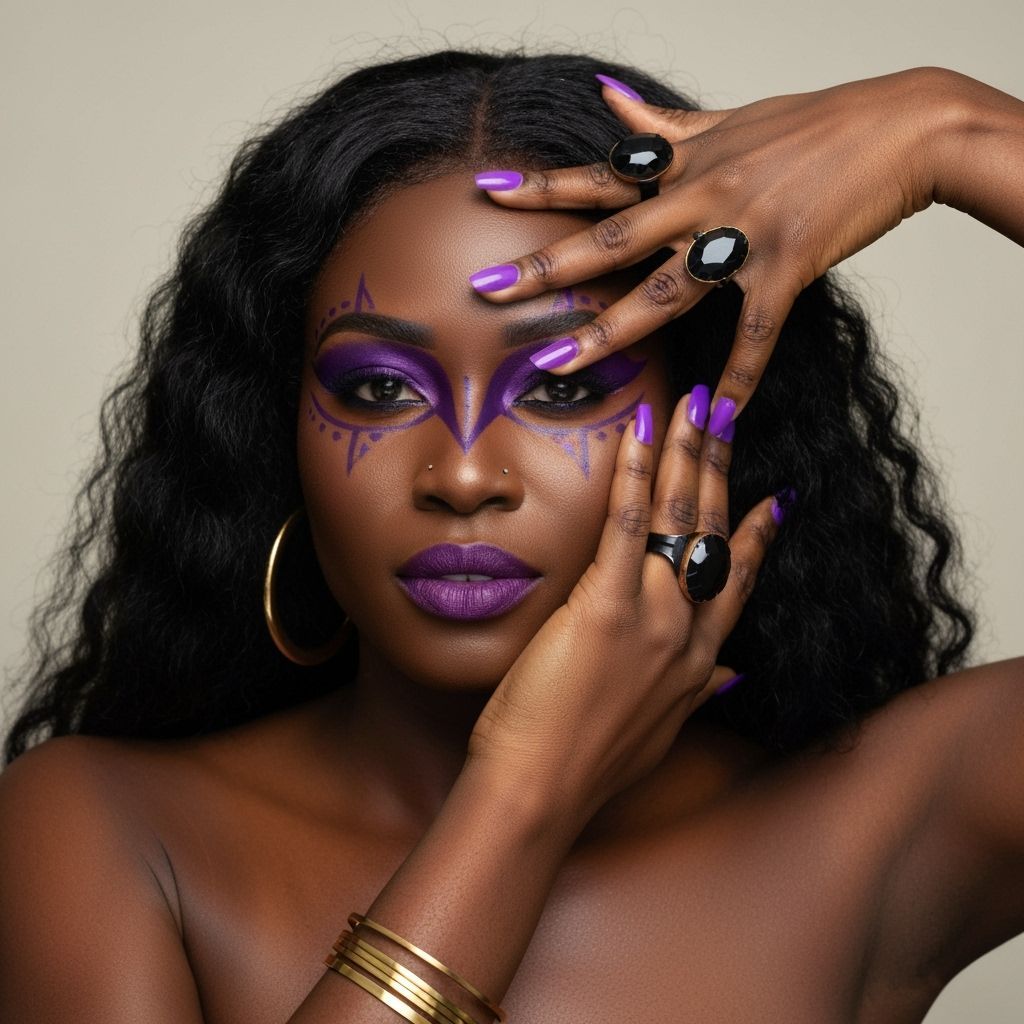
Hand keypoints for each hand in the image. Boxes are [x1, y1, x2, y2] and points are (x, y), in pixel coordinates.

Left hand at [466, 391, 784, 828]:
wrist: (542, 793)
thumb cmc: (587, 764)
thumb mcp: (660, 732)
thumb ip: (696, 695)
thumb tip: (727, 677)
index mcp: (700, 662)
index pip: (739, 581)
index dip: (756, 535)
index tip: (771, 497)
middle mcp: (690, 633)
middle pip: (715, 533)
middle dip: (721, 468)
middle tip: (726, 417)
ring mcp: (654, 618)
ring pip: (683, 521)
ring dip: (691, 454)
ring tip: (699, 405)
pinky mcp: (607, 609)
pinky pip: (629, 527)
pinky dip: (638, 476)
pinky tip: (642, 434)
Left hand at [472, 67, 953, 434]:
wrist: (904, 126)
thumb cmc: (815, 124)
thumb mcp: (727, 118)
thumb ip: (662, 125)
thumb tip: (608, 97)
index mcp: (686, 165)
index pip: (598, 178)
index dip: (539, 188)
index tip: (485, 195)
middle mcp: (703, 198)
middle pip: (610, 240)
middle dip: (545, 268)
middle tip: (485, 292)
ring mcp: (743, 235)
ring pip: (663, 292)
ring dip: (607, 331)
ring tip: (557, 364)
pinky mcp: (788, 268)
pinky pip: (756, 335)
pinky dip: (739, 379)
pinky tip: (718, 417)